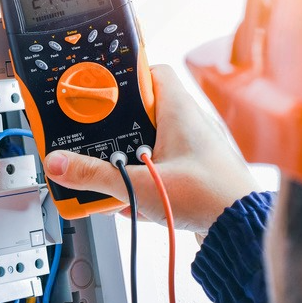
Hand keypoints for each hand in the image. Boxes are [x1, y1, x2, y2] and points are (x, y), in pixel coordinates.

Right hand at [42, 65, 258, 230]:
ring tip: (112, 177)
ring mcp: (194, 150)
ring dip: (129, 161)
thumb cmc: (210, 197)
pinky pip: (161, 169)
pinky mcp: (196, 174)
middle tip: (96, 141)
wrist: (241, 231)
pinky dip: (145, 183)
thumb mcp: (140, 185)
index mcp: (179, 110)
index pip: (150, 71)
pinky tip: (133, 203)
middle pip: (142, 112)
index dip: (124, 76)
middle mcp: (189, 124)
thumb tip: (60, 164)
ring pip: (150, 144)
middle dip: (117, 130)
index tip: (99, 89)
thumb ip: (96, 175)